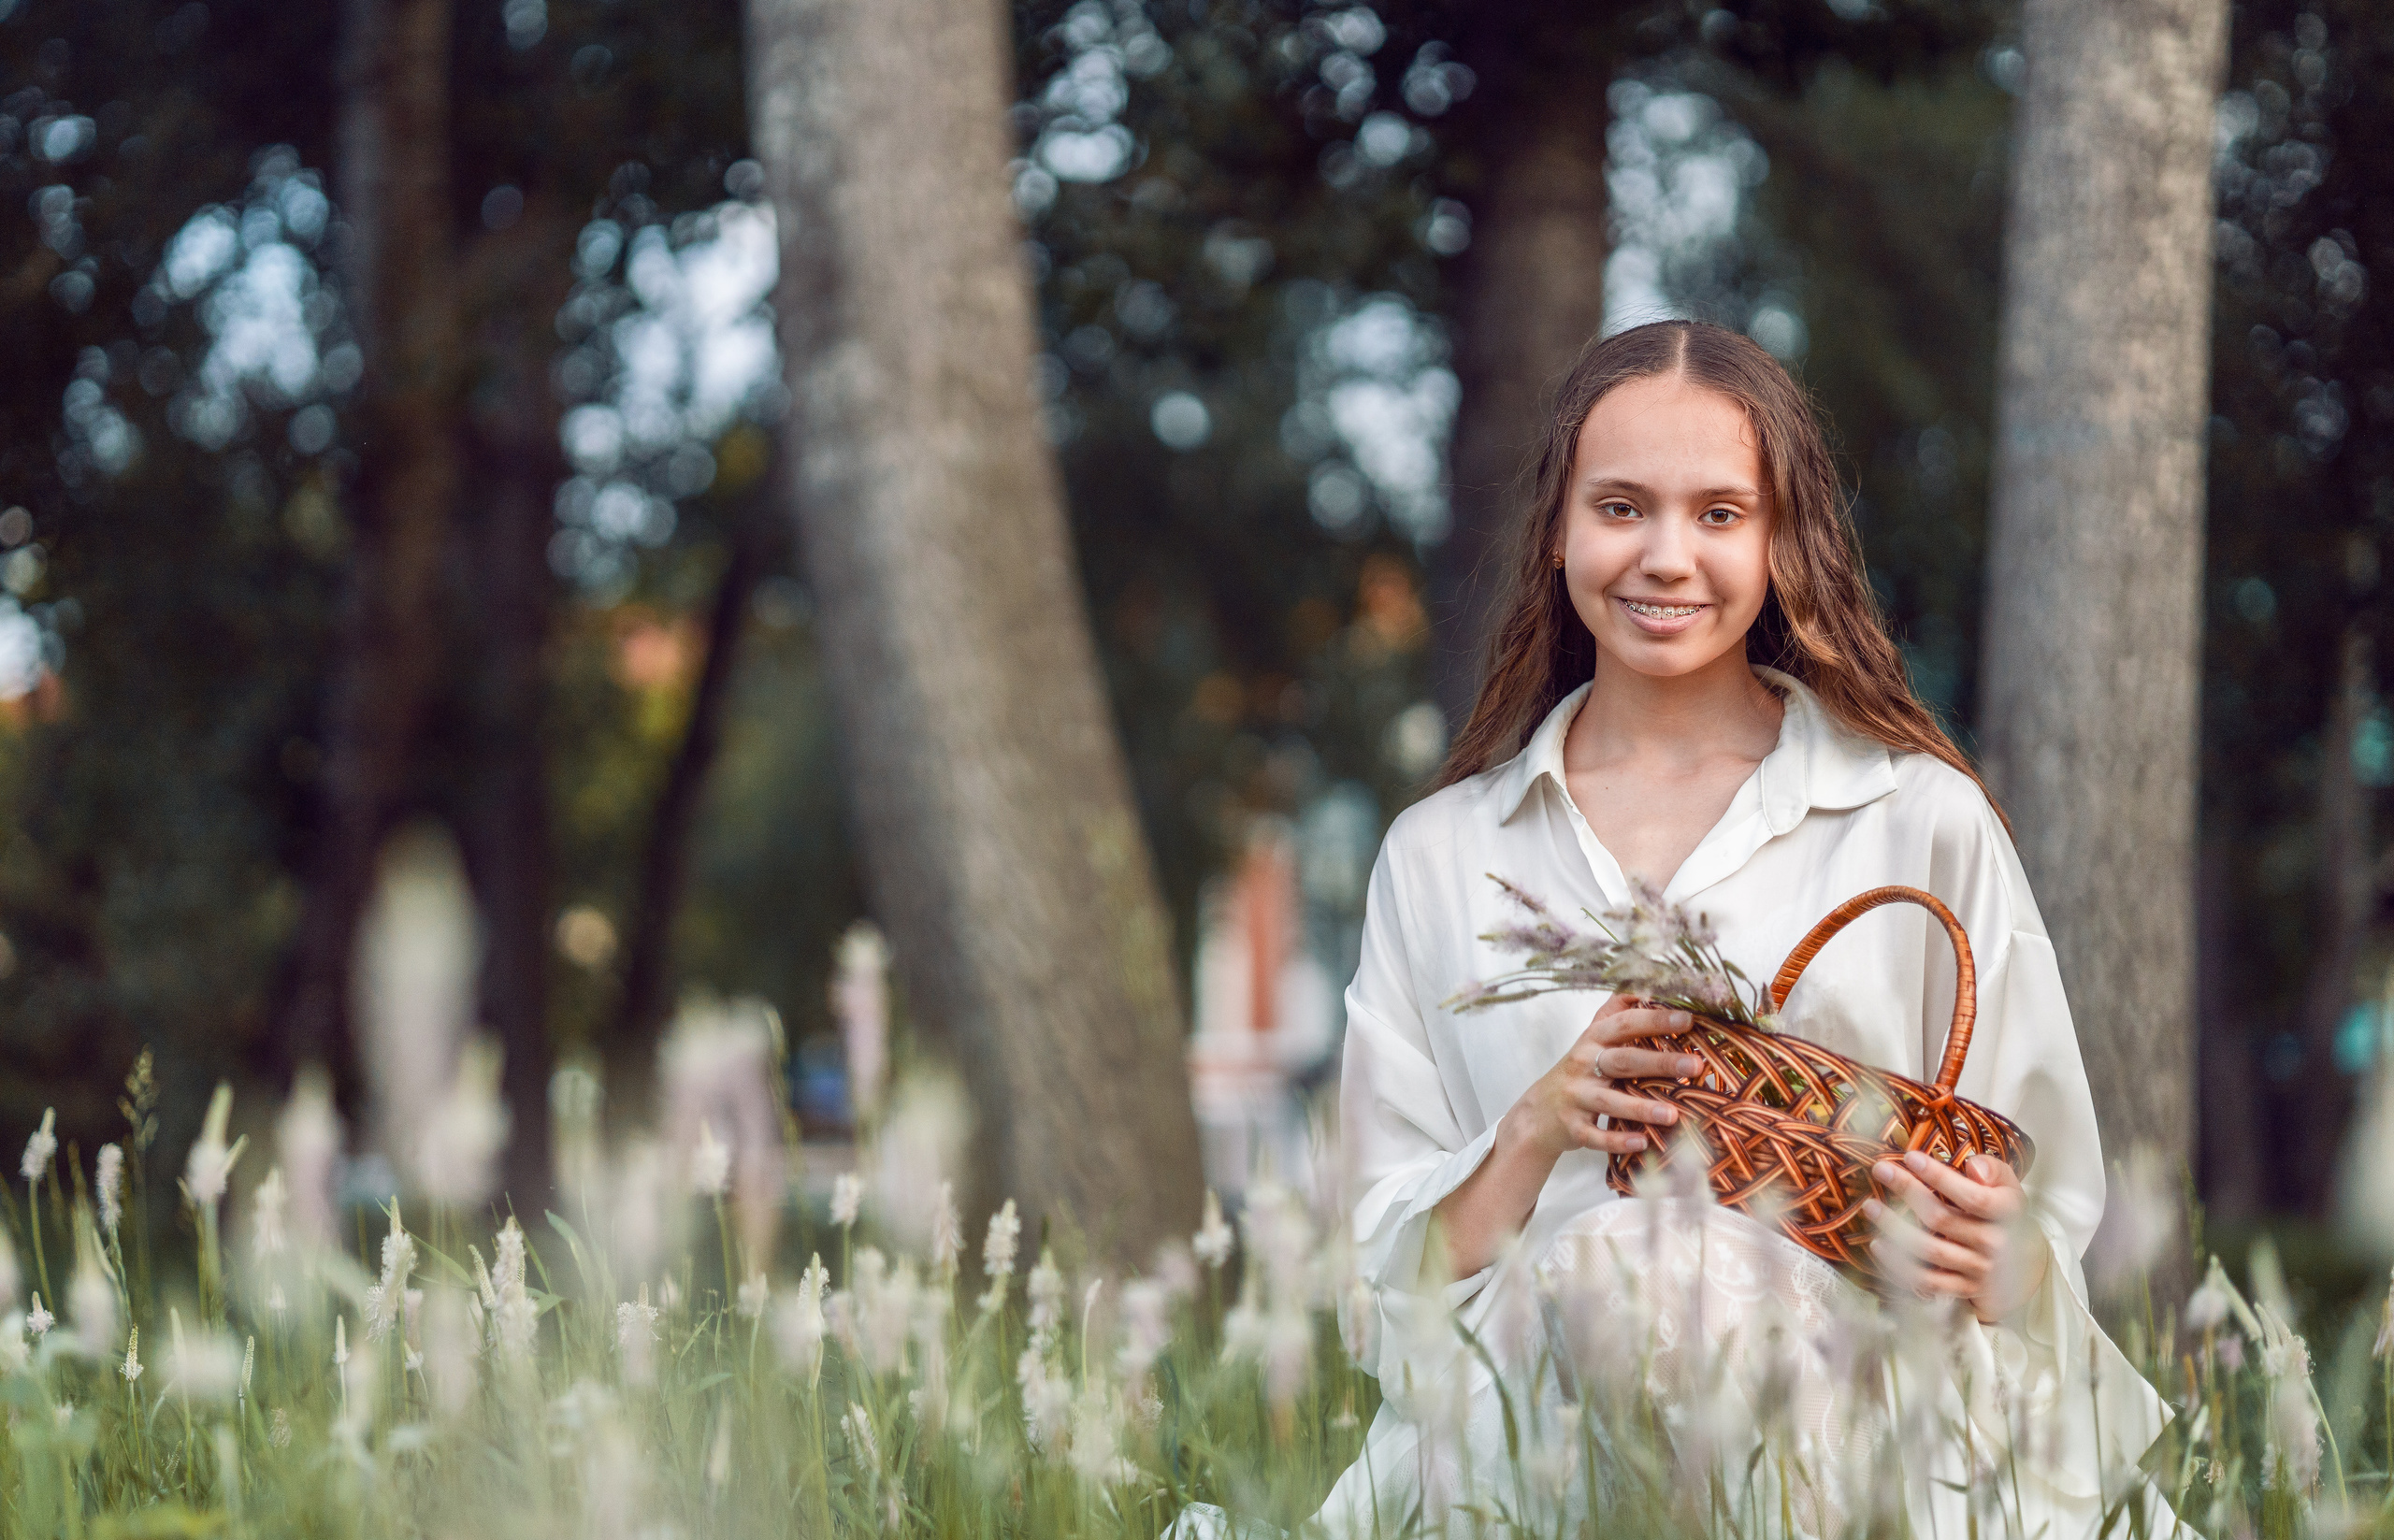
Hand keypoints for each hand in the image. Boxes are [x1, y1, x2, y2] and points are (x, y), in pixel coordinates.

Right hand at [1508, 996, 1703, 1160]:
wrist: (1538, 1113)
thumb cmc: (1579, 1071)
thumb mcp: (1593, 1038)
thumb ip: (1618, 1012)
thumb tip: (1649, 984)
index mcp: (1594, 1039)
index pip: (1625, 1024)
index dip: (1655, 1020)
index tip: (1688, 1020)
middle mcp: (1584, 1064)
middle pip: (1623, 1060)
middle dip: (1660, 1061)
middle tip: (1696, 1065)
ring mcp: (1576, 1097)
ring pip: (1609, 1100)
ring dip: (1641, 1107)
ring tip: (1673, 1115)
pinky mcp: (1573, 1127)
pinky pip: (1596, 1136)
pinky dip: (1617, 1141)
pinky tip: (1643, 1142)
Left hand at [1865, 1151, 2047, 1323]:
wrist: (2019, 1261)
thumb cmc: (2000, 1210)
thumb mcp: (2007, 1185)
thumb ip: (1993, 1169)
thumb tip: (1973, 1167)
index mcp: (2007, 1212)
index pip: (1972, 1197)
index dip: (1939, 1177)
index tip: (1910, 1156)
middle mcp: (1994, 1242)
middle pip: (1942, 1219)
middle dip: (1907, 1191)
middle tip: (1880, 1170)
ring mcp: (1978, 1268)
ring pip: (1929, 1250)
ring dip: (1895, 1227)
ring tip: (1870, 1206)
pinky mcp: (1963, 1288)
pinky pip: (1926, 1280)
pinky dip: (1899, 1265)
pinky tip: (1879, 1245)